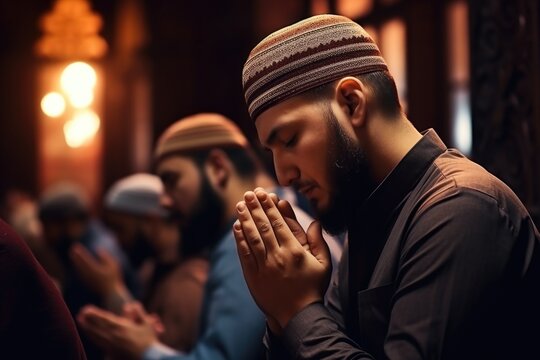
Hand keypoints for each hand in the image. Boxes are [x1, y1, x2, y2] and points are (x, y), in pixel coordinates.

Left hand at [70, 244, 126, 298]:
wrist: (111, 293)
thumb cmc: (114, 278)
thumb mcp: (113, 265)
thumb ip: (105, 256)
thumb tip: (98, 248)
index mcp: (95, 270)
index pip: (85, 259)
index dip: (80, 253)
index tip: (76, 246)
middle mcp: (89, 274)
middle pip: (80, 263)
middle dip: (76, 256)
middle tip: (72, 248)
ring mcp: (87, 279)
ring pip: (79, 268)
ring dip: (75, 261)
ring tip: (72, 254)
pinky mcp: (87, 282)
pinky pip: (80, 272)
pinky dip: (77, 267)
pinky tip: (76, 264)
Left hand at [77, 304, 159, 358]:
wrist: (148, 358)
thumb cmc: (149, 340)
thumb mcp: (147, 323)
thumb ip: (139, 312)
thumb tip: (130, 305)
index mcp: (122, 327)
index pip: (104, 319)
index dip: (94, 314)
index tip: (86, 309)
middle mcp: (114, 336)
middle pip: (97, 327)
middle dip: (87, 321)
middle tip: (79, 315)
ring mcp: (112, 345)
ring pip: (96, 336)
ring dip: (88, 329)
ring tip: (81, 324)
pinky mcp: (112, 353)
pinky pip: (100, 344)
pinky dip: (93, 338)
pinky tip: (90, 336)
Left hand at [233, 188, 331, 327]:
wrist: (298, 315)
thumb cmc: (313, 288)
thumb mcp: (323, 264)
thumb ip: (319, 242)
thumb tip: (315, 221)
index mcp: (295, 251)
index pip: (279, 223)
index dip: (270, 207)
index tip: (264, 194)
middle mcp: (278, 256)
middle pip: (264, 226)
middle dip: (255, 208)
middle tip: (249, 193)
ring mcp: (264, 266)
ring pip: (252, 238)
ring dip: (245, 219)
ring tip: (240, 205)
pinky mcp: (254, 276)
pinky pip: (245, 254)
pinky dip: (240, 239)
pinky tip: (236, 227)